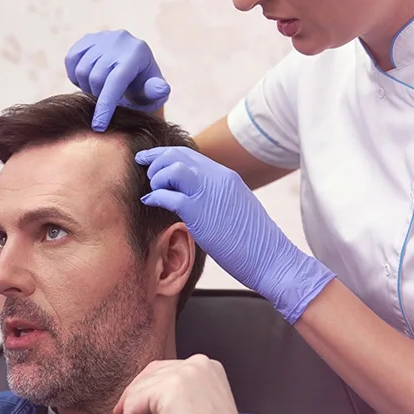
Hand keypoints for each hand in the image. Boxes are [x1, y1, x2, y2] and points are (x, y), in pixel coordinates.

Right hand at [64, 30, 170, 130]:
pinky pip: (71, 59)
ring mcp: (103, 37)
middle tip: (104, 103)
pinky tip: (87, 80)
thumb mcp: (154, 94)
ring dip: (86, 87)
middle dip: (97, 97)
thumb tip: (161, 89)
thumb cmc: (144, 88)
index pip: (116, 81)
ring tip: (98, 91)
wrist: (135, 69)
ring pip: (81, 70)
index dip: (105, 105)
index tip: (98, 126)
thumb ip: (156, 92)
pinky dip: (74, 74)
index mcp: (138, 52)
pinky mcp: (88, 38)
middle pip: (96, 77)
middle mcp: (120, 40)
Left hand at [114, 356, 275, 413]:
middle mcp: (197, 365)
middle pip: (146, 381)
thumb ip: (176, 403)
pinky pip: (132, 409)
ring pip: (136, 397)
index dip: (145, 402)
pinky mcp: (168, 390)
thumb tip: (143, 408)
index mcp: (207, 369)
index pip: (162, 374)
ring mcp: (184, 374)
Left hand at [136, 147, 334, 322]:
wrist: (271, 259)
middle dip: (156, 158)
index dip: (167, 154)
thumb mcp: (236, 209)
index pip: (191, 154)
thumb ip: (217, 197)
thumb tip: (196, 199)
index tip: (152, 159)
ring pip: (173, 168)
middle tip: (142, 165)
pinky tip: (149, 202)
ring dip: (157, 176)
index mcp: (227, 177)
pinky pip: (168, 196)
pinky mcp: (200, 213)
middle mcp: (218, 179)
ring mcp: (209, 194)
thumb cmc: (254, 242)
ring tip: (153, 189)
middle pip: (179, 155)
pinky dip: (154, 197)